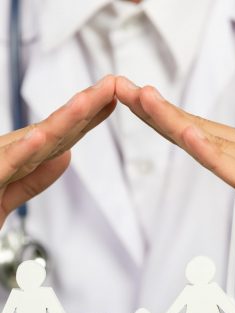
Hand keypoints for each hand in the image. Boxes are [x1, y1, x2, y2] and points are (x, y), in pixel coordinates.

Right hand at [0, 75, 115, 227]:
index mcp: (21, 159)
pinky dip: (20, 152)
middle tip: (113, 85)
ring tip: (86, 101)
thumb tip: (67, 156)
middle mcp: (9, 155)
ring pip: (32, 142)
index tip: (114, 98)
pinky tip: (40, 138)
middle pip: (55, 131)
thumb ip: (34, 179)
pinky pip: (2, 166)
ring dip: (61, 122)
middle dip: (86, 108)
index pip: (61, 136)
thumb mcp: (6, 196)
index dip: (89, 117)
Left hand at [116, 76, 234, 238]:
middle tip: (119, 87)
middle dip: (151, 108)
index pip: (193, 130)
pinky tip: (189, 136)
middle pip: (191, 128)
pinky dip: (211, 154)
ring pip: (208, 142)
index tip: (132, 99)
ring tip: (142, 97)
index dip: (160, 115)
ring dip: (172, 120)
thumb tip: (229, 169)